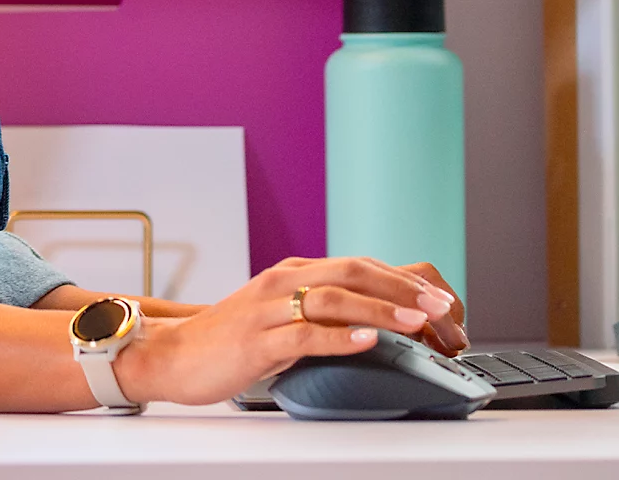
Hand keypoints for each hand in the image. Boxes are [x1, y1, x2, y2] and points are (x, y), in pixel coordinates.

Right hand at [113, 255, 467, 406]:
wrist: (175, 354)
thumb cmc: (233, 340)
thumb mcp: (284, 316)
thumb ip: (323, 312)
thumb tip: (379, 322)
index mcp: (296, 272)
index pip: (361, 264)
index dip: (404, 281)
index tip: (440, 303)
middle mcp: (285, 280)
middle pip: (354, 271)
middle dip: (403, 288)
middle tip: (442, 308)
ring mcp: (269, 308)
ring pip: (333, 298)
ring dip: (380, 308)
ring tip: (416, 322)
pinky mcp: (257, 340)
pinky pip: (302, 334)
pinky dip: (338, 337)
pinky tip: (365, 341)